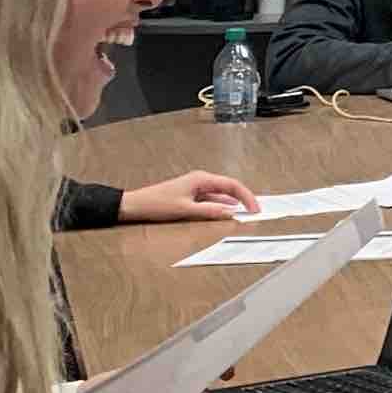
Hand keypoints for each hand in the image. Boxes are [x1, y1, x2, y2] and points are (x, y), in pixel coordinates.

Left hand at [116, 170, 263, 226]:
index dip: (247, 197)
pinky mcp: (191, 195)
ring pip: (221, 194)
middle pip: (229, 188)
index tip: (255, 209)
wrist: (135, 205)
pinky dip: (222, 206)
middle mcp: (201, 180)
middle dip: (244, 199)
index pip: (232, 185)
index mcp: (202, 179)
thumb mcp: (185, 210)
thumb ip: (209, 211)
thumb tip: (231, 213)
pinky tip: (227, 212)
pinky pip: (212, 199)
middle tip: (255, 212)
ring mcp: (196, 187)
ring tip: (245, 213)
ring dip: (233, 203)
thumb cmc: (157, 204)